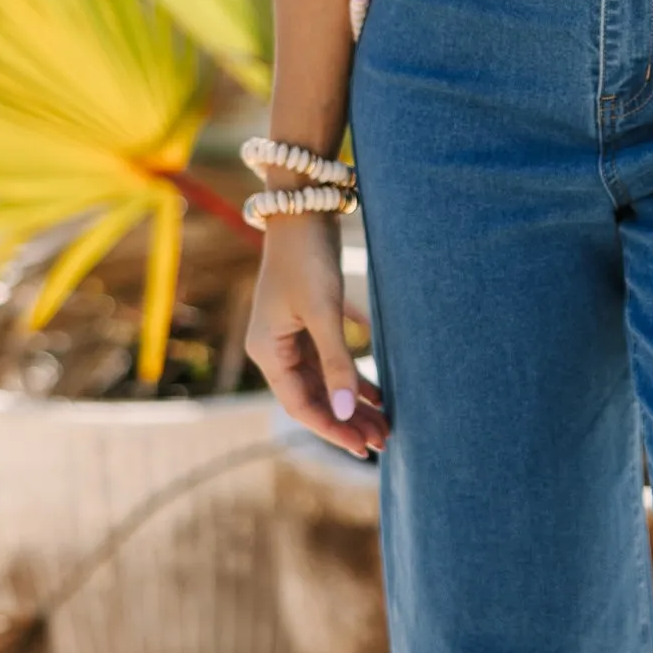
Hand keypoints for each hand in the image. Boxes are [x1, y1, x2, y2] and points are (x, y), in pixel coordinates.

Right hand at [245, 212, 387, 457]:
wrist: (303, 205)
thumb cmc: (308, 257)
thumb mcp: (324, 313)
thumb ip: (336, 363)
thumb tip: (343, 413)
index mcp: (267, 351)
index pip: (300, 406)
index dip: (332, 429)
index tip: (363, 447)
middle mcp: (274, 348)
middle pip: (313, 396)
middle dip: (347, 419)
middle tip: (384, 441)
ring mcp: (289, 334)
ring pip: (324, 380)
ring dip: (352, 401)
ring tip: (385, 423)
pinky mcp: (307, 319)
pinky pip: (329, 359)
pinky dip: (352, 375)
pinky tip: (377, 391)